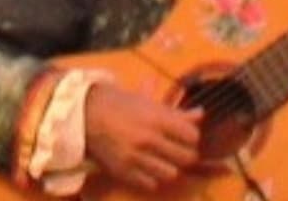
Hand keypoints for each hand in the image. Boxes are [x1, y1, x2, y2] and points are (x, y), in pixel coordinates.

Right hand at [79, 84, 203, 192]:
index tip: (185, 136)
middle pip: (186, 157)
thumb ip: (176, 112)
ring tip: (162, 160)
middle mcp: (148, 139)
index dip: (191, 136)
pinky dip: (151, 177)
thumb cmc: (120, 105)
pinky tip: (146, 167)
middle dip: (184, 154)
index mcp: (156, 118)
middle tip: (177, 150)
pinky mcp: (124, 171)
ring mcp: (136, 157)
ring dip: (169, 167)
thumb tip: (201, 115)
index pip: (192, 135)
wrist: (86, 115)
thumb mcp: (148, 103)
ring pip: (171, 173)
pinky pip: (150, 183)